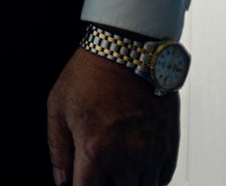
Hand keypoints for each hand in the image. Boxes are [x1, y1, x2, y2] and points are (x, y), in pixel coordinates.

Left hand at [47, 45, 178, 184]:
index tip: (76, 183)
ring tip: (113, 168)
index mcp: (95, 150)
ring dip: (126, 183)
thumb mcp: (57, 108)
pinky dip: (148, 179)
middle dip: (103, 185)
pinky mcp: (168, 147)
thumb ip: (58, 149)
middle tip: (94, 171)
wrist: (127, 53)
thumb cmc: (88, 77)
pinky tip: (133, 166)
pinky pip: (161, 179)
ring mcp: (151, 154)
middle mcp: (127, 158)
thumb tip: (60, 180)